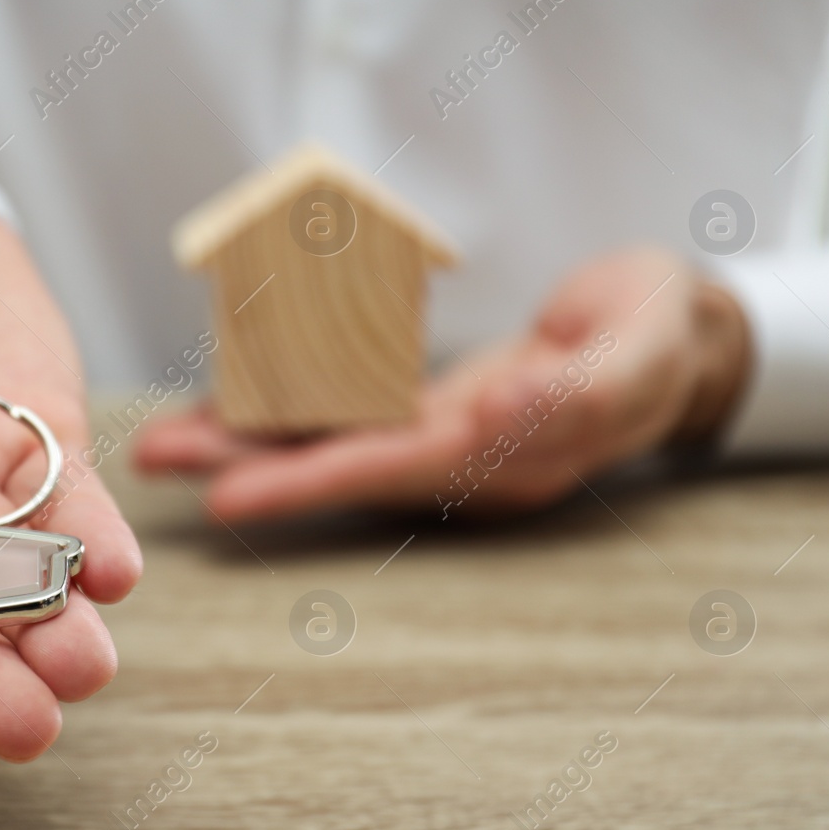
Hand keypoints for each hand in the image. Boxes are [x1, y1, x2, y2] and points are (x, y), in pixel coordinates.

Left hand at [135, 249, 749, 519]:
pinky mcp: (432, 408)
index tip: (229, 494)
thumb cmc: (658, 335)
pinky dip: (290, 409)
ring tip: (168, 438)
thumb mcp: (641, 352)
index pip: (388, 471)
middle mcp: (459, 457)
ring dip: (249, 442)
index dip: (307, 482)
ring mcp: (442, 437)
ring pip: (332, 443)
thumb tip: (504, 413)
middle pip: (337, 467)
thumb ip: (579, 390)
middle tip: (157, 455)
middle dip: (246, 466)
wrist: (671, 335)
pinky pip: (349, 413)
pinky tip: (236, 401)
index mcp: (504, 455)